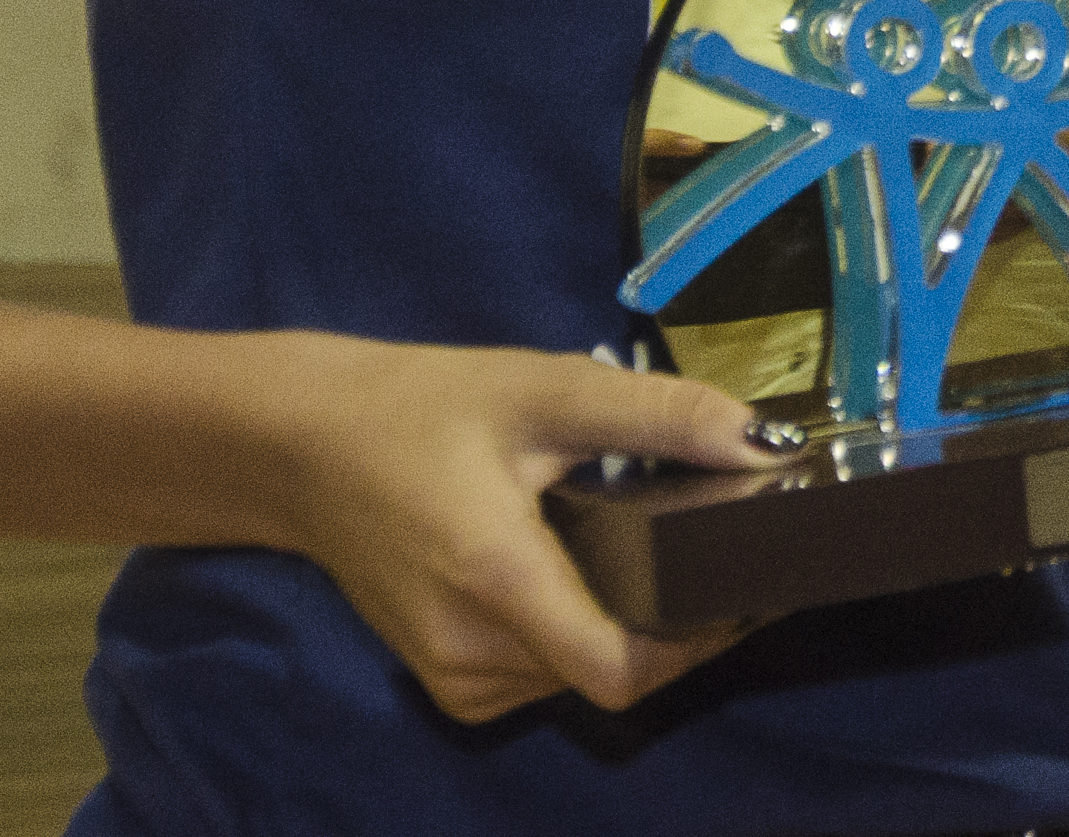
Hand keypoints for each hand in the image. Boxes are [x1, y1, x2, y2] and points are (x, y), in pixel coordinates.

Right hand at [251, 335, 777, 722]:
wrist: (303, 448)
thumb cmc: (424, 410)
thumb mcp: (546, 390)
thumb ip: (661, 416)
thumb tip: (764, 444)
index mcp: (498, 583)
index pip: (621, 669)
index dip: (700, 639)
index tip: (751, 583)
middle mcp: (473, 652)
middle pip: (614, 672)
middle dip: (683, 622)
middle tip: (731, 548)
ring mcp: (453, 676)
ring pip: (582, 678)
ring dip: (634, 630)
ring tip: (671, 554)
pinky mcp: (446, 680)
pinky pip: (544, 675)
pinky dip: (584, 636)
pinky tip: (603, 576)